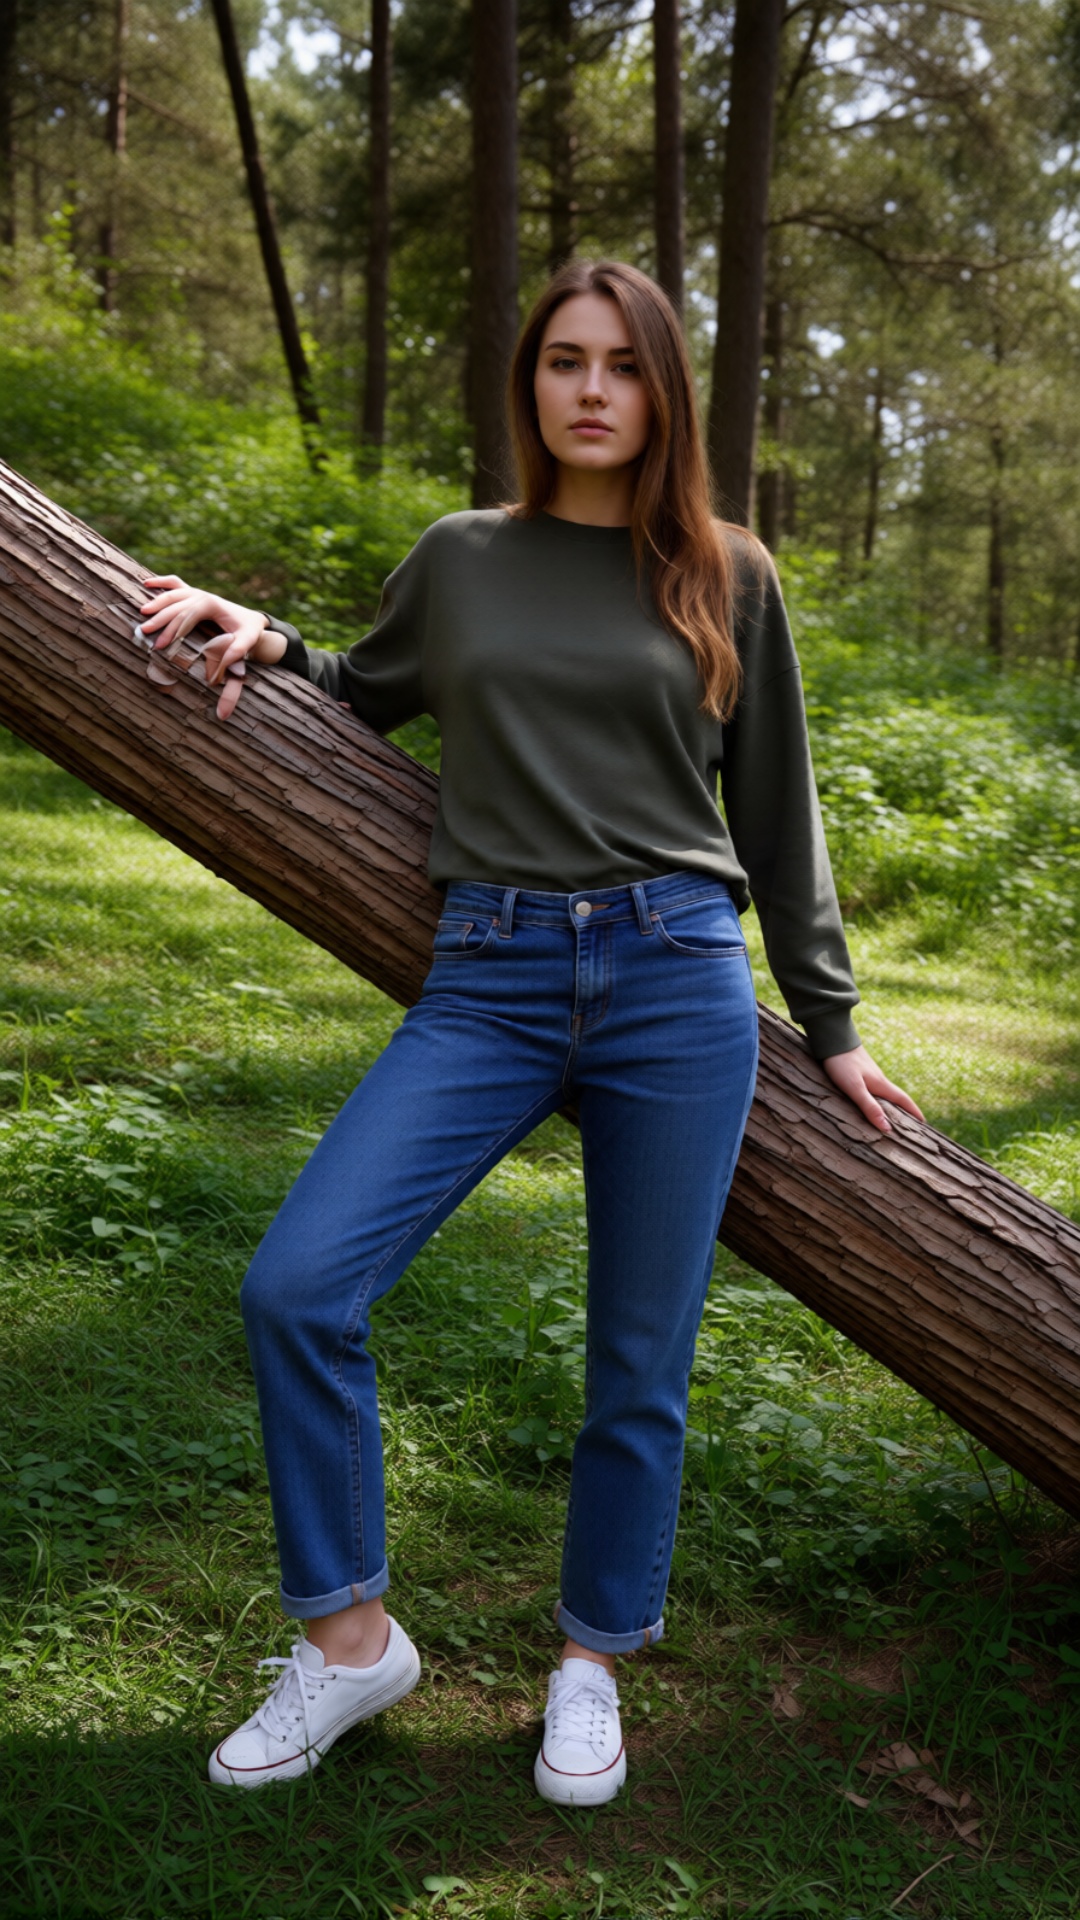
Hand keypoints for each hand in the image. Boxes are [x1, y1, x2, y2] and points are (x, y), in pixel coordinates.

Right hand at [140, 575, 285, 719]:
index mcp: (212, 604)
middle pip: (176, 604)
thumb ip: (236, 652)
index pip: (187, 614)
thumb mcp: (247, 642)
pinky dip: (161, 582)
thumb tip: (222, 667)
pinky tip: (146, 583)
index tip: (161, 646)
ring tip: (142, 613)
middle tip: (145, 632)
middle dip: (160, 619)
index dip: (173, 629)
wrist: (253, 620)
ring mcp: (198, 592)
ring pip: (173, 594)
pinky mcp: (195, 594)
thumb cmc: (249, 631)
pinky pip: (175, 583)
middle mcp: (203, 595)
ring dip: (157, 602)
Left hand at [822, 1044, 923, 1134]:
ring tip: (893, 1117)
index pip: (903, 1100)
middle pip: (896, 1097)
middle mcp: (878, 1079)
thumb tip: (887, 1128)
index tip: (924, 1123)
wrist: (833, 1038)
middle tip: (912, 1124)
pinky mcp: (860, 1071)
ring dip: (892, 1104)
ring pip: (885, 1093)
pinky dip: (878, 1098)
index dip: (914, 1112)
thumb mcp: (855, 1088)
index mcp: (881, 1084)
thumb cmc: (842, 1064)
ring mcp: (869, 1074)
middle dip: (905, 1110)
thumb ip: (869, 1106)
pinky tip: (872, 1100)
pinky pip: (874, 1088)